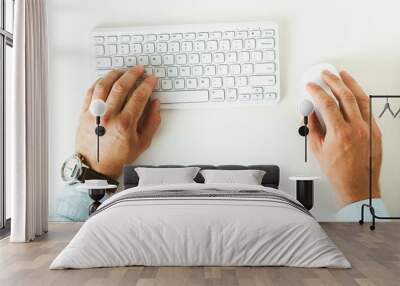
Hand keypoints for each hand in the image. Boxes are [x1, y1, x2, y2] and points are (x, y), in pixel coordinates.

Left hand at [75, 66, 160, 179]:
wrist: (96, 166)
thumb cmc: (119, 156)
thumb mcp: (143, 143)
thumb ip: (152, 122)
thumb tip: (155, 104)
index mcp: (125, 124)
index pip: (139, 96)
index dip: (147, 85)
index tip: (152, 79)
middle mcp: (109, 117)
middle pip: (121, 86)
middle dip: (133, 74)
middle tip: (139, 69)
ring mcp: (95, 114)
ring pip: (104, 85)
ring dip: (115, 74)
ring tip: (123, 70)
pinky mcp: (85, 113)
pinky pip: (91, 92)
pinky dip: (99, 82)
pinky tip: (106, 79)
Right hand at [307, 70, 381, 206]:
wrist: (358, 186)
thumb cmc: (339, 173)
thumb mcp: (318, 150)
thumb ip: (313, 128)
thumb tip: (310, 113)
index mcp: (340, 133)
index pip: (326, 103)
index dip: (317, 91)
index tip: (311, 86)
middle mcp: (357, 128)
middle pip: (345, 95)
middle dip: (334, 81)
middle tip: (326, 74)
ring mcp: (369, 129)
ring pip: (361, 98)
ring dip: (350, 84)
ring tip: (343, 76)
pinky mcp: (376, 132)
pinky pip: (368, 109)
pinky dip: (360, 98)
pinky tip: (354, 93)